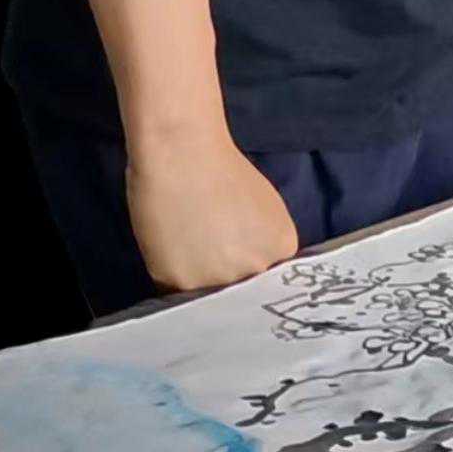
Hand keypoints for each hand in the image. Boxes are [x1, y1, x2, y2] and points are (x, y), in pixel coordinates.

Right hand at [126, 130, 300, 294]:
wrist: (181, 153)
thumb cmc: (220, 167)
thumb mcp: (262, 207)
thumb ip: (261, 241)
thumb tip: (248, 264)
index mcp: (281, 247)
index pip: (269, 279)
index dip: (249, 273)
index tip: (234, 261)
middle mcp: (256, 269)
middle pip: (242, 291)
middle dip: (227, 280)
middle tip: (207, 253)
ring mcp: (220, 281)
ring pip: (209, 298)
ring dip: (198, 283)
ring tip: (186, 248)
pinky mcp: (183, 285)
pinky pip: (178, 294)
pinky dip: (173, 278)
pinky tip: (170, 251)